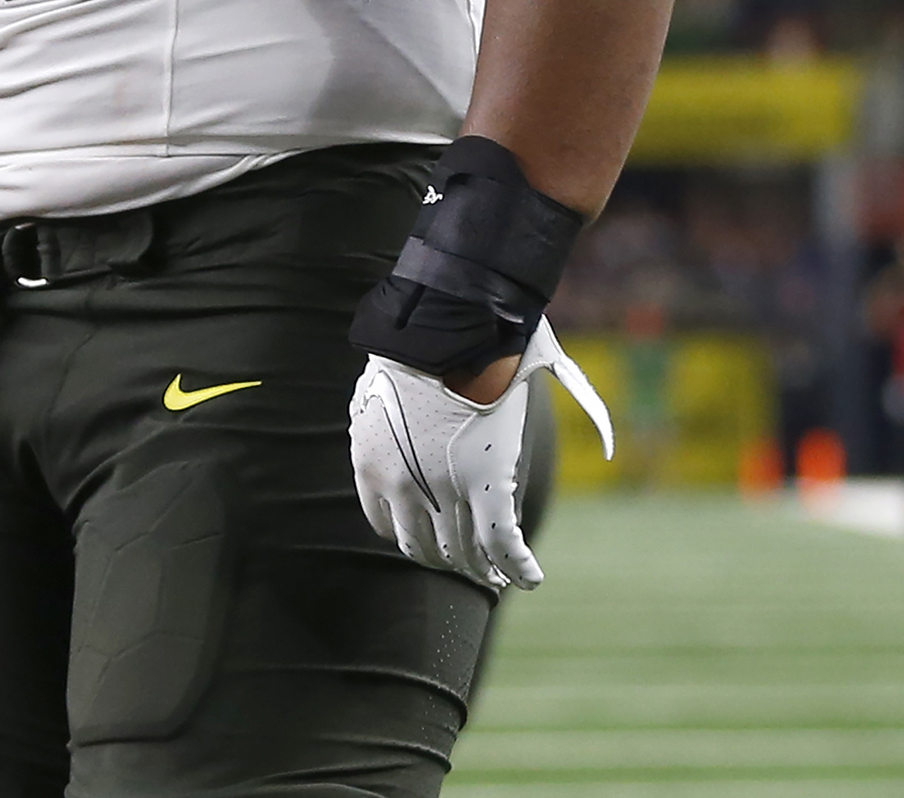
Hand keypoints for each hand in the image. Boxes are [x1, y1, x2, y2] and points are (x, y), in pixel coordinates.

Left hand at [348, 318, 612, 590]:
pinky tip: (532, 579)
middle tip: (468, 567)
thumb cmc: (415, 348)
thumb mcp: (376, 392)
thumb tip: (377, 423)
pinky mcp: (486, 482)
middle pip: (425, 546)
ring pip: (465, 551)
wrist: (447, 326)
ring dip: (482, 570)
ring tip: (498, 576)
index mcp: (371, 467)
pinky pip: (503, 542)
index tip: (430, 540)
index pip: (388, 525)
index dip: (413, 537)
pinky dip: (519, 567)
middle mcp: (402, 488)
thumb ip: (377, 420)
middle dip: (447, 559)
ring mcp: (444, 489)